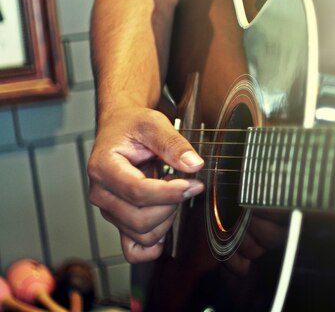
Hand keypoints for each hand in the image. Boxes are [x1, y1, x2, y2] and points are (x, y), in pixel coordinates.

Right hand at [88, 107, 204, 262]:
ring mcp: (109, 211)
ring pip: (142, 235)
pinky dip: (154, 245)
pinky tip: (166, 223)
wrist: (121, 130)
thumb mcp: (154, 124)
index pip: (137, 192)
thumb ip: (174, 143)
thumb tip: (193, 164)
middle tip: (185, 184)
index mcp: (103, 167)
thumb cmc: (132, 127)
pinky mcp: (119, 221)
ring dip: (167, 219)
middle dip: (171, 205)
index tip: (193, 184)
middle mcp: (101, 193)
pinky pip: (133, 251)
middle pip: (140, 219)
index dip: (170, 192)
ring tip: (171, 194)